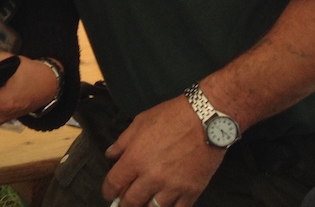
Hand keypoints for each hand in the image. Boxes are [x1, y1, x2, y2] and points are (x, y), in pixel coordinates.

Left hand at [100, 96, 223, 206]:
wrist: (205, 119)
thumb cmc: (171, 116)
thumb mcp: (140, 122)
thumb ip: (122, 142)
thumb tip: (110, 155)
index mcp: (135, 159)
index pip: (114, 183)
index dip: (108, 191)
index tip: (110, 194)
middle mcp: (151, 177)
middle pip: (131, 201)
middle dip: (125, 203)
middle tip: (124, 202)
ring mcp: (172, 187)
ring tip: (144, 203)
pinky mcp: (191, 192)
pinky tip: (165, 204)